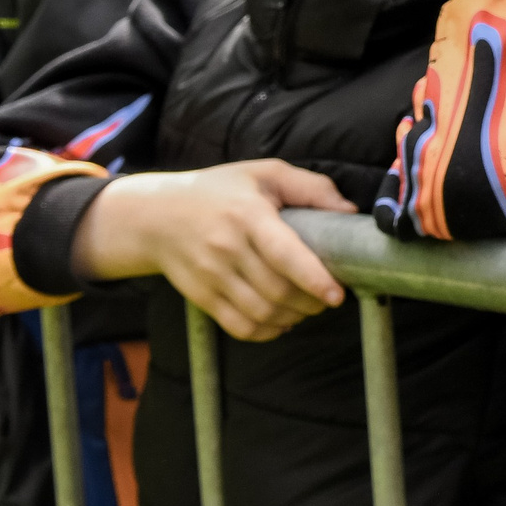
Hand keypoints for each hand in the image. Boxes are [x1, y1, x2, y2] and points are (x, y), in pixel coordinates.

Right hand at [72, 160, 353, 341]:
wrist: (155, 216)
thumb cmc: (219, 191)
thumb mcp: (264, 173)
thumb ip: (311, 187)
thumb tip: (349, 212)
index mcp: (247, 215)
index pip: (284, 255)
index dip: (313, 279)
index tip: (337, 294)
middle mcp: (227, 248)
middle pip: (278, 290)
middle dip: (311, 301)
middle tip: (329, 297)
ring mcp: (211, 276)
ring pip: (262, 313)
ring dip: (293, 317)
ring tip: (308, 307)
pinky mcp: (202, 297)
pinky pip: (239, 326)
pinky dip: (266, 332)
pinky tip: (282, 322)